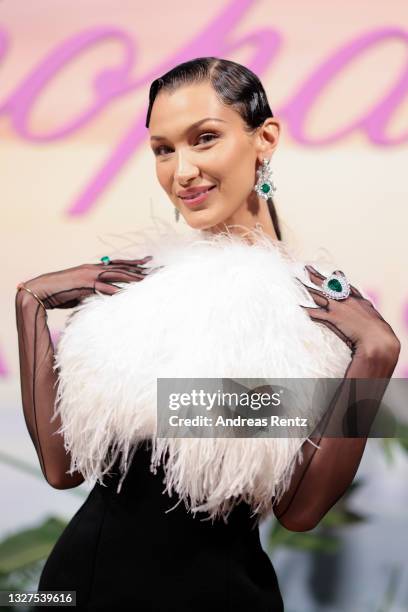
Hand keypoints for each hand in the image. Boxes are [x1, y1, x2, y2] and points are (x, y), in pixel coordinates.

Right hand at [16, 255, 153, 309]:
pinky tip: (127, 294)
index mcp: (93, 268)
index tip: (147, 261)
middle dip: (138, 268)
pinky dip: (116, 291)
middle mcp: (93, 268)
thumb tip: (101, 298)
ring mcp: (89, 274)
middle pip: (121, 267)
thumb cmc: (59, 293)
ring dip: (132, 277)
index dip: (132, 263)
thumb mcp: (80, 292)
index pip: (117, 264)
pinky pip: (104, 288)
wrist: (41, 290)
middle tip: (155, 267)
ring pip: (116, 275)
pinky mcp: (85, 283)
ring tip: (147, 280)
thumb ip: (93, 292)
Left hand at [296, 265, 400, 361]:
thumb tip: (370, 318)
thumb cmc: (379, 334)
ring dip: (305, 289)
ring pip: (318, 295)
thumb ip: (369, 317)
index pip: (347, 286)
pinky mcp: (333, 318)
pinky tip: (297, 307)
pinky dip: (305, 310)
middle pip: (328, 285)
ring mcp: (339, 308)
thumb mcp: (375, 321)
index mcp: (359, 300)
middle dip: (316, 277)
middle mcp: (347, 300)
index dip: (338, 279)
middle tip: (306, 268)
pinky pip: (315, 313)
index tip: (334, 273)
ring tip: (296, 282)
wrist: (378, 338)